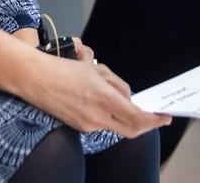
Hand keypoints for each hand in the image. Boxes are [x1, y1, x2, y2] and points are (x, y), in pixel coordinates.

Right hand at [22, 53, 170, 137]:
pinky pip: (103, 124)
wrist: (35, 79)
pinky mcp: (79, 127)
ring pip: (117, 126)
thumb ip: (117, 85)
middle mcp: (97, 117)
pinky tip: (105, 102)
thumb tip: (129, 98)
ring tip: (120, 97)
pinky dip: (111, 115)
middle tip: (155, 116)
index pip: (137, 117)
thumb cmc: (64, 69)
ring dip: (125, 116)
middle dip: (146, 124)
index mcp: (104, 99)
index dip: (154, 120)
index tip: (165, 117)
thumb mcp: (97, 70)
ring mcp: (87, 125)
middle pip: (131, 129)